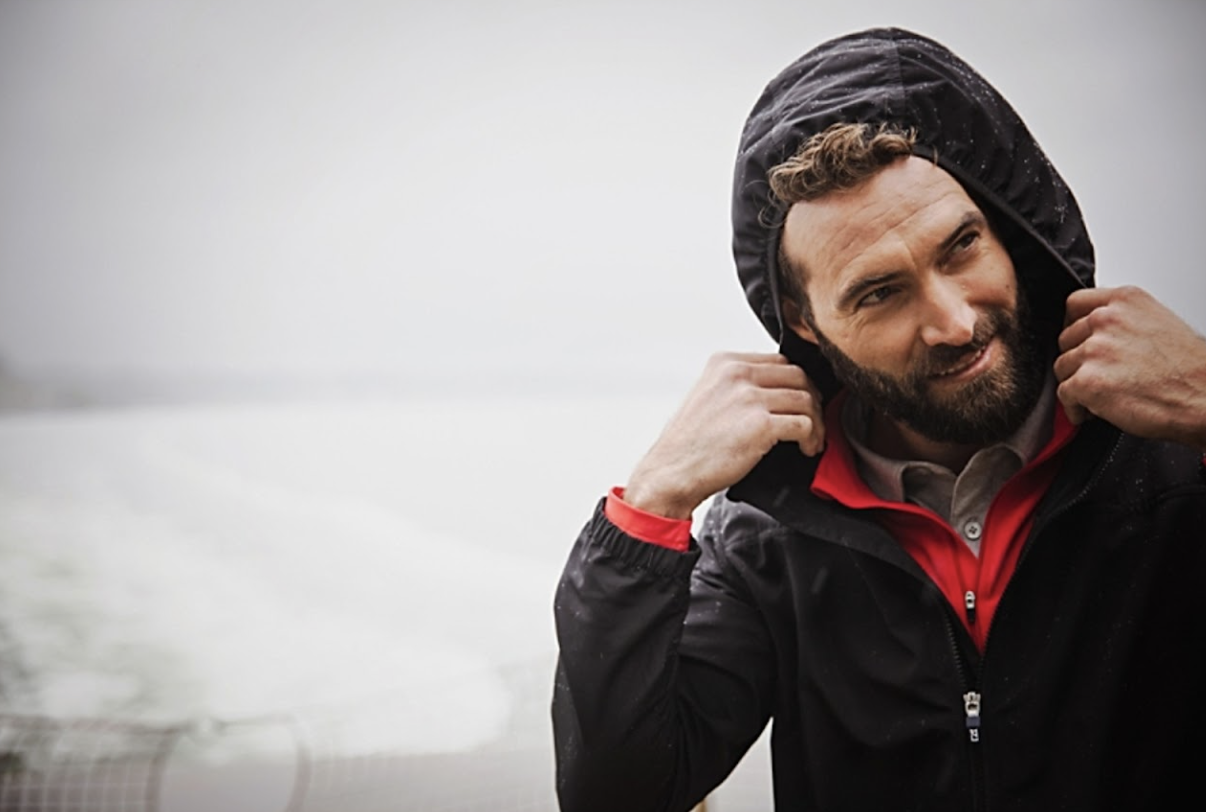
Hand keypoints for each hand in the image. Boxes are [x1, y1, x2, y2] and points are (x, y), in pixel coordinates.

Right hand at [623, 352, 824, 518]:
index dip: (796, 384)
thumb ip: (737, 385)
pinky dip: (811, 438)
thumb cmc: (689, 443)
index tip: (800, 403)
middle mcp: (737, 374)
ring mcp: (749, 398)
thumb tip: (777, 390)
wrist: (671, 472)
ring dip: (815, 422)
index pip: (779, 361)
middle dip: (811, 400)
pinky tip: (805, 449)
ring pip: (805, 400)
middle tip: (812, 422)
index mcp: (724, 362)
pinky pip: (804, 424)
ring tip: (811, 441)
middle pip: (797, 376)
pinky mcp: (761, 425)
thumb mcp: (708, 395)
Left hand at [1055, 286, 1205, 450]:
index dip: (1073, 326)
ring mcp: (1095, 349)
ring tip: (1100, 395)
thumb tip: (1097, 333)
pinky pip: (1064, 395)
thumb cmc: (1188, 369)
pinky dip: (1074, 408)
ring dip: (1076, 384)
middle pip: (1066, 339)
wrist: (1204, 396)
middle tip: (1096, 375)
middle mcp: (1107, 320)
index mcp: (1125, 301)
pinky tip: (1091, 411)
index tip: (1077, 340)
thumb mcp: (1158, 322)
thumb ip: (1123, 321)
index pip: (1076, 304)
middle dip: (1078, 360)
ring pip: (1063, 367)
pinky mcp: (1088, 380)